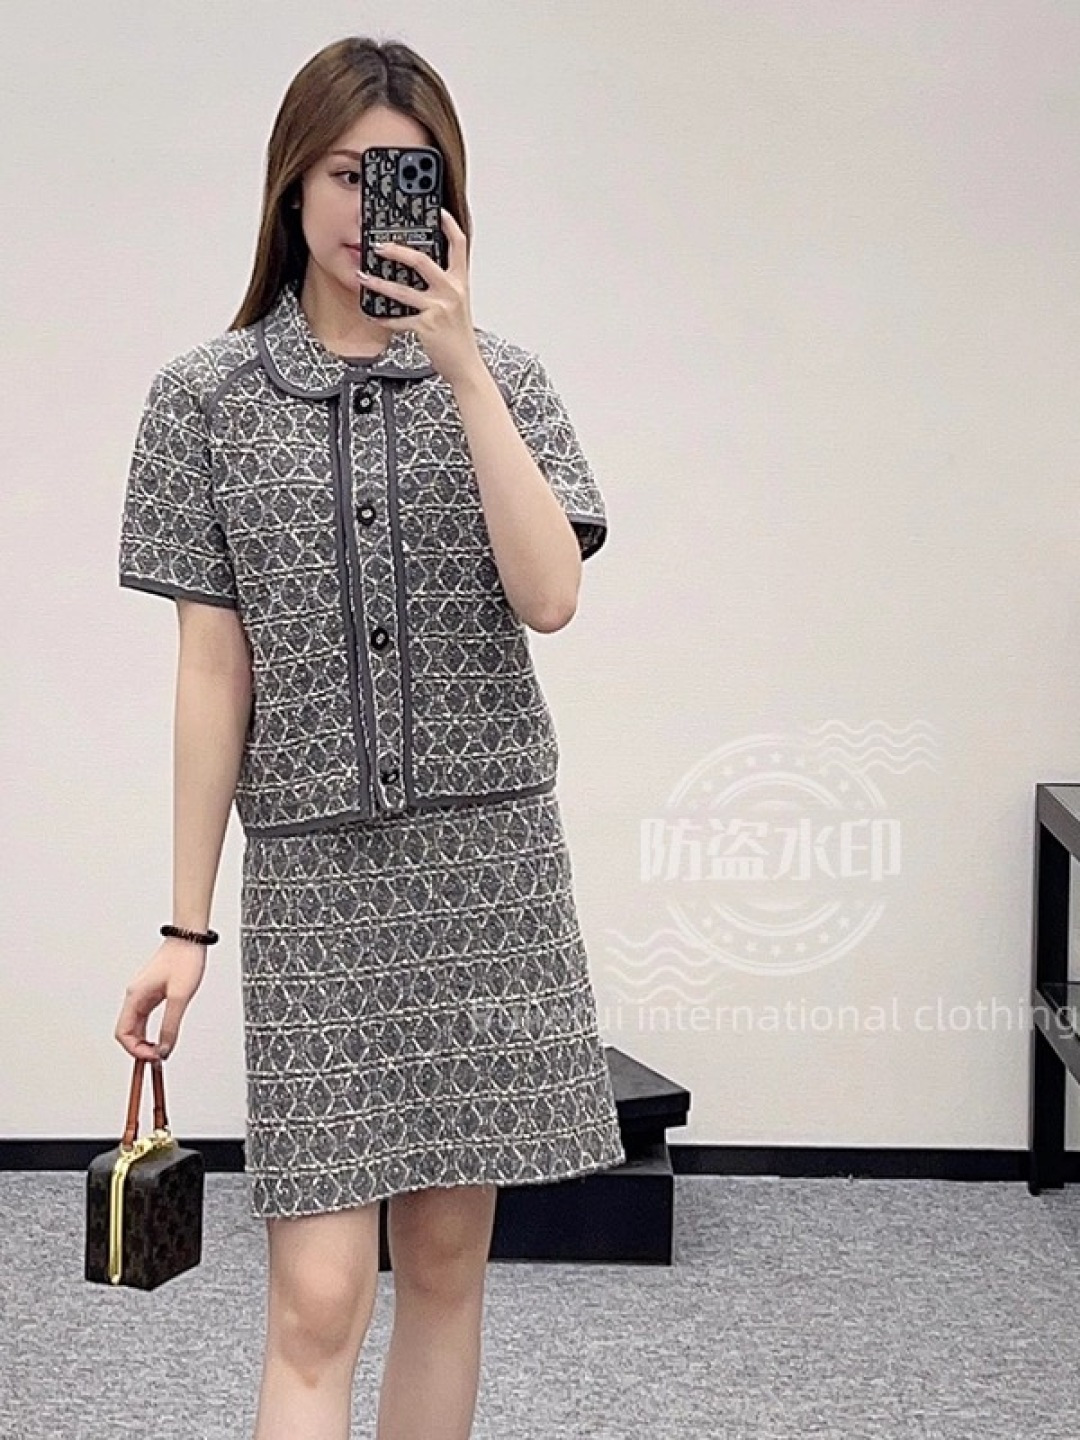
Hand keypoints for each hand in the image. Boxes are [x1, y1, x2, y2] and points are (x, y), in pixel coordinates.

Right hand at [114, 939, 206, 1062]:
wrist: (190, 938)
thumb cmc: (184, 960)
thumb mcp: (180, 996)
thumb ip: (171, 1025)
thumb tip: (164, 1049)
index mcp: (135, 997)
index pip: (123, 1033)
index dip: (135, 1050)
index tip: (153, 1058)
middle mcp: (135, 996)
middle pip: (128, 1032)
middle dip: (140, 1049)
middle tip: (159, 1059)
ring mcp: (143, 995)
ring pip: (136, 1026)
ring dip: (145, 1042)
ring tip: (161, 1052)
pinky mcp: (152, 993)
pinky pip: (145, 1018)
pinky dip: (151, 1032)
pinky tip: (162, 1038)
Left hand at [355, 208, 484, 387]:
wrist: (466, 365)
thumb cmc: (459, 336)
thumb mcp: (457, 304)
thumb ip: (444, 285)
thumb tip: (418, 271)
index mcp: (460, 281)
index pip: (459, 244)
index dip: (448, 223)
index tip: (436, 210)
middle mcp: (451, 291)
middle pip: (423, 261)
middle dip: (397, 250)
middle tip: (379, 245)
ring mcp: (439, 309)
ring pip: (403, 291)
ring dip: (379, 283)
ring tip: (364, 276)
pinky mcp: (426, 327)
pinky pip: (399, 320)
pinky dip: (384, 318)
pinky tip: (373, 315)